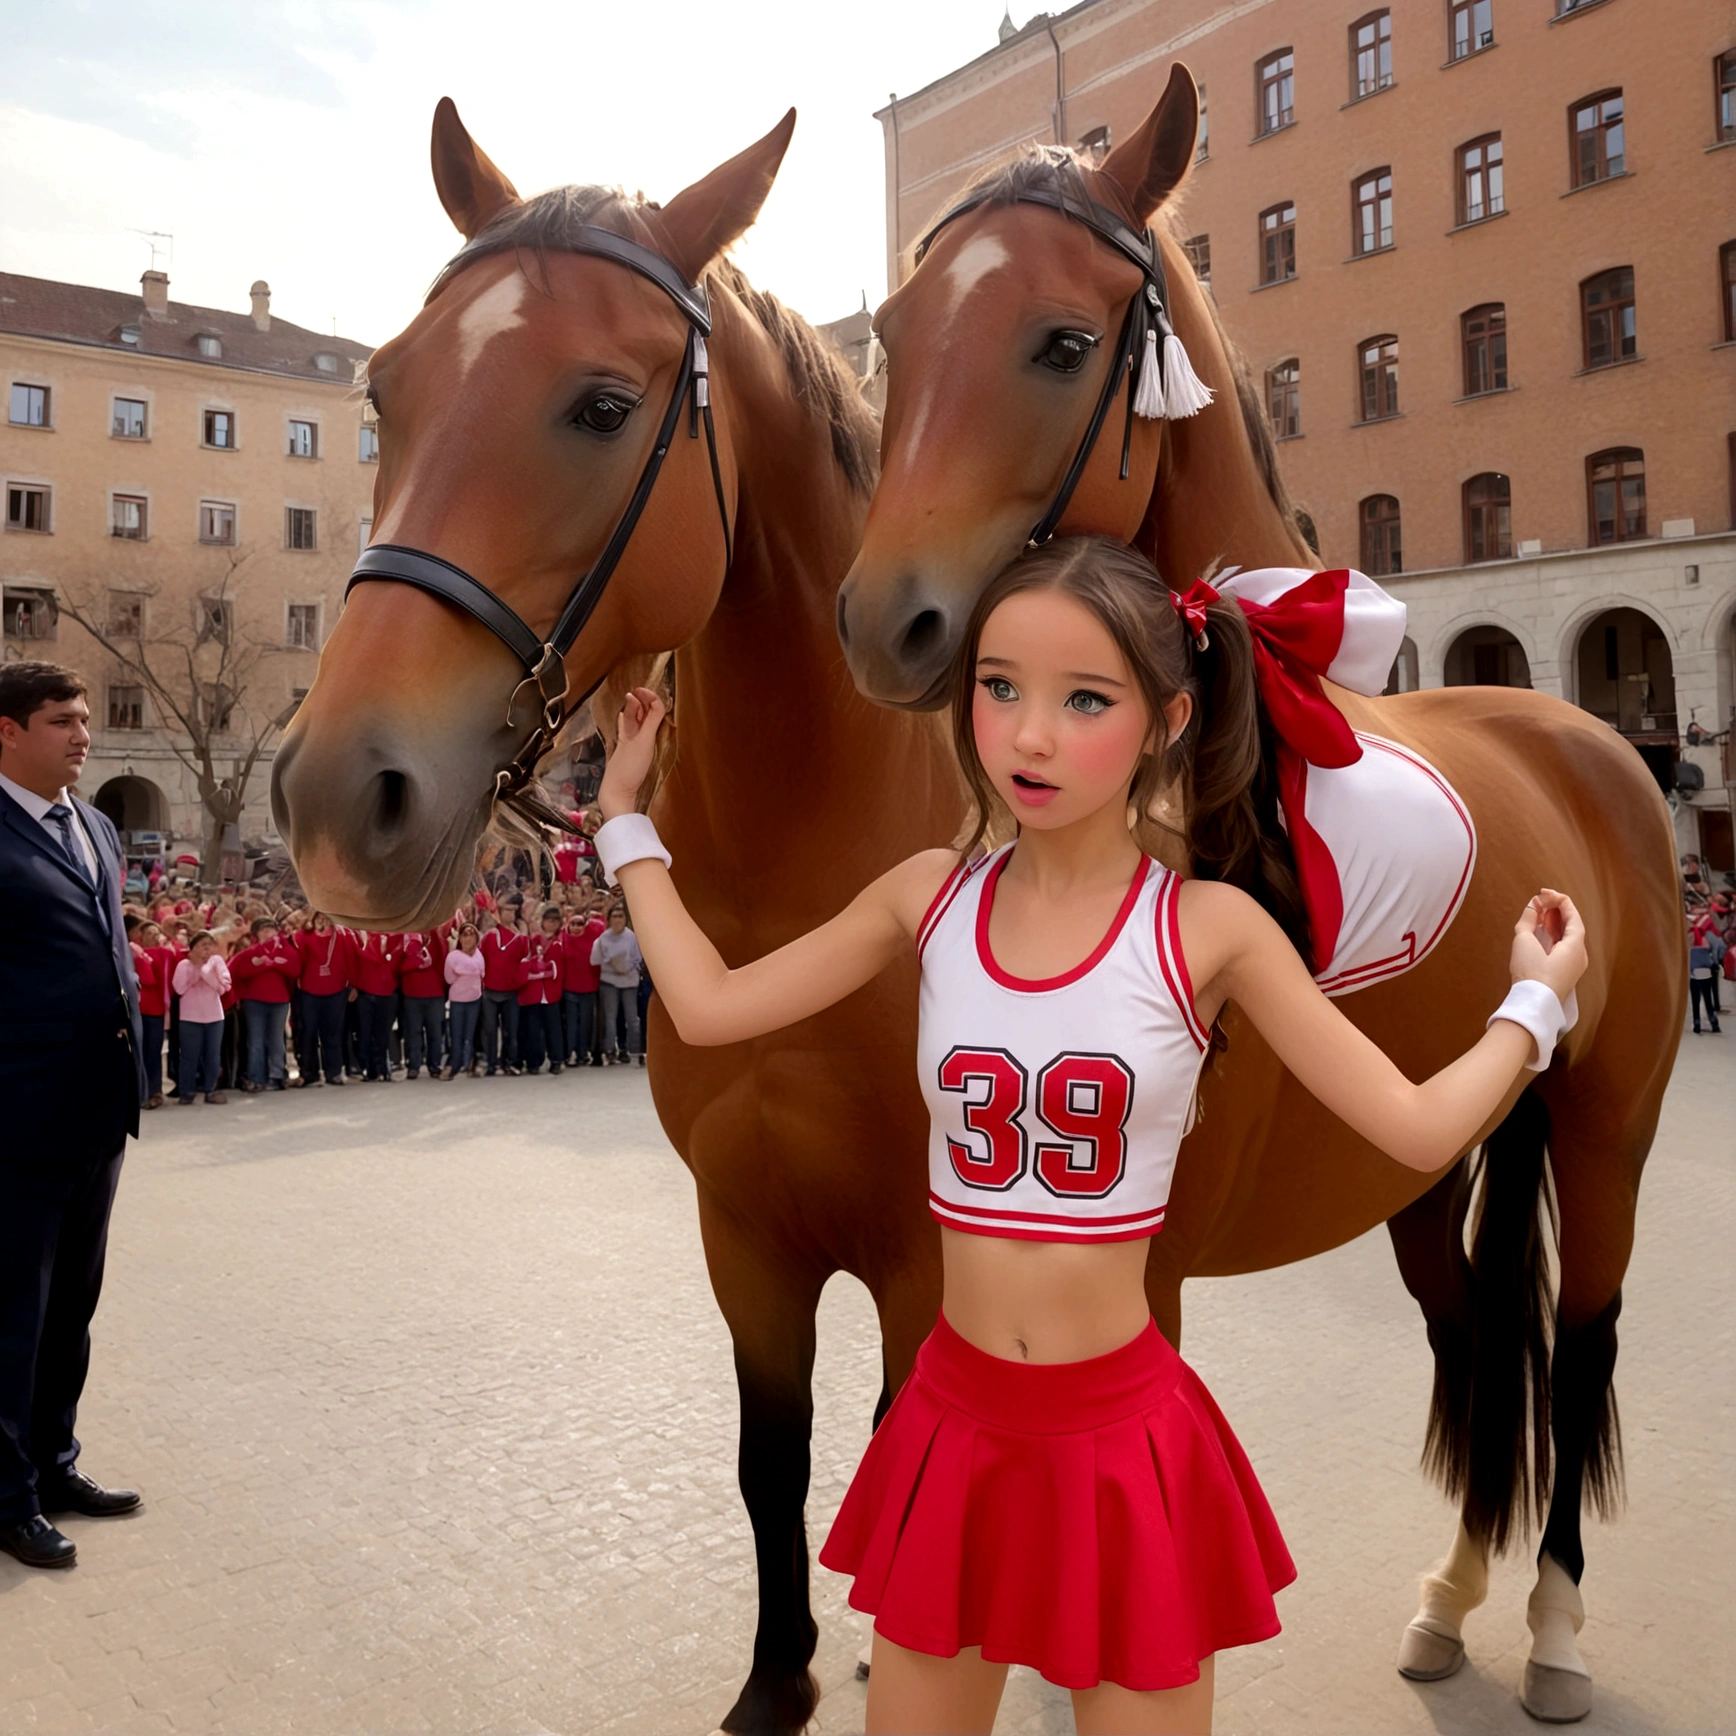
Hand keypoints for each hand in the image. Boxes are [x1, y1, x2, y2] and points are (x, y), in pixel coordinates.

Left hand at [597, 686, 665, 820]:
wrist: (617, 792)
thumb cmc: (629, 767)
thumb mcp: (644, 742)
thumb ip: (651, 722)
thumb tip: (656, 703)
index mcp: (630, 729)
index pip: (638, 706)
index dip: (644, 697)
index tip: (642, 690)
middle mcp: (628, 734)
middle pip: (635, 713)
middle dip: (641, 701)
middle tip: (645, 692)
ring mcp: (628, 745)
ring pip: (634, 723)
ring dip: (638, 711)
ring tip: (641, 701)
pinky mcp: (630, 757)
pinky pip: (633, 735)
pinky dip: (634, 725)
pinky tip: (627, 722)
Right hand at [1510, 889, 1586, 1004]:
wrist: (1533, 1004)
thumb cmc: (1531, 974)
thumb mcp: (1524, 941)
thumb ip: (1528, 920)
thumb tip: (1532, 907)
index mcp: (1575, 944)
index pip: (1572, 914)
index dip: (1559, 900)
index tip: (1544, 893)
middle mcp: (1580, 954)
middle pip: (1572, 924)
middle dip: (1557, 910)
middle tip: (1540, 900)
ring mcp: (1574, 965)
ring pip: (1568, 936)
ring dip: (1554, 922)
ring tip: (1539, 913)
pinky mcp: (1565, 973)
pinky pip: (1564, 947)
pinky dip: (1554, 935)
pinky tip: (1542, 932)